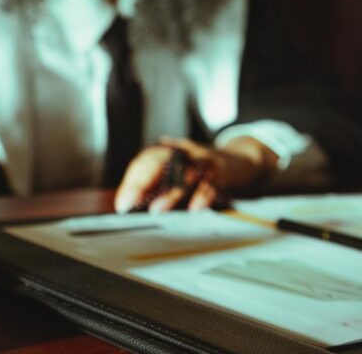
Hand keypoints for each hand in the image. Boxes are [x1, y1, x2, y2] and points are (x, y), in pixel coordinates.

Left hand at [113, 136, 278, 213]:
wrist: (238, 161)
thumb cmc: (199, 170)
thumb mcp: (177, 172)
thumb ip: (155, 185)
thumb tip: (128, 204)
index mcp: (168, 151)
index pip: (145, 162)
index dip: (132, 182)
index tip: (123, 204)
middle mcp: (183, 151)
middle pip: (159, 162)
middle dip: (142, 183)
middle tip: (130, 203)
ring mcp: (202, 159)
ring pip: (184, 172)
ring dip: (170, 192)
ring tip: (157, 210)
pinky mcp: (221, 171)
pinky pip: (211, 183)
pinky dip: (203, 195)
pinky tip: (195, 209)